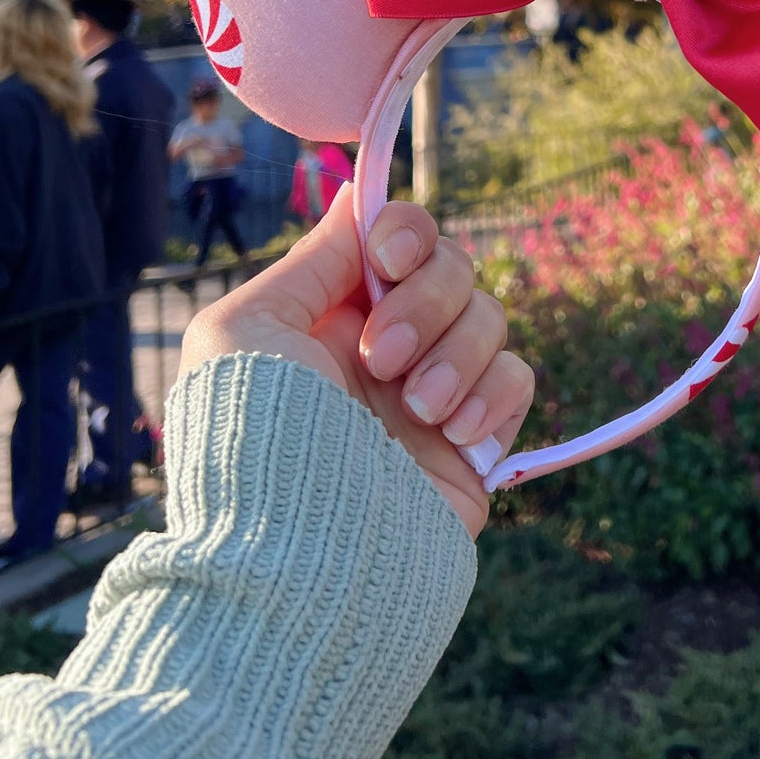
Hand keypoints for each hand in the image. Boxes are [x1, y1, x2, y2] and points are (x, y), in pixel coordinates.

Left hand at [181, 182, 532, 536]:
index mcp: (329, 316)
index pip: (397, 239)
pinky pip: (517, 378)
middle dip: (427, 300)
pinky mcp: (476, 442)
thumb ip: (309, 262)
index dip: (406, 234)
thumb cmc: (252, 442)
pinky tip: (454, 435)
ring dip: (456, 352)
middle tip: (379, 359)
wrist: (301, 560)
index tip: (388, 261)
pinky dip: (492, 395)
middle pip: (452, 266)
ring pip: (489, 316)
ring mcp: (433, 394)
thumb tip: (355, 198)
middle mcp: (385, 348)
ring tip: (416, 411)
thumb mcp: (242, 331)